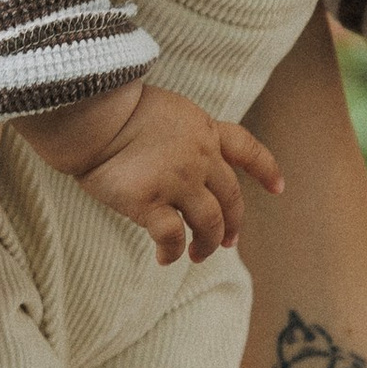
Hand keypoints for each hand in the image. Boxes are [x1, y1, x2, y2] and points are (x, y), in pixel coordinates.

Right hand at [44, 82, 284, 263]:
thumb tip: (182, 164)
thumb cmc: (114, 109)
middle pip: (231, 198)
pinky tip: (165, 258)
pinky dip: (172, 252)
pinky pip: (171, 236)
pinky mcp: (149, 201)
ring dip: (208, 244)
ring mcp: (177, 180)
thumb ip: (180, 137)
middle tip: (228, 242)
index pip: (246, 148)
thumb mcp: (165, 111)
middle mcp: (199, 156)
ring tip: (197, 254)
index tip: (278, 188)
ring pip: (209, 223)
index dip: (266, 169)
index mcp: (203, 129)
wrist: (88, 113)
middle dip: (234, 223)